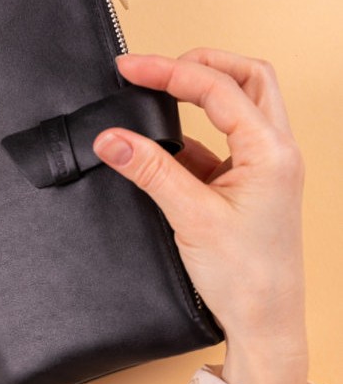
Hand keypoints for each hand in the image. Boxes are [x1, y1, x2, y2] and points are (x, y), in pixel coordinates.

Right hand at [92, 49, 307, 383]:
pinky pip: (222, 142)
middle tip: (161, 66)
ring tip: (162, 91)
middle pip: (248, 79)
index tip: (131, 68)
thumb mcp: (191, 216)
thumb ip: (150, 170)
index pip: (217, 89)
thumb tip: (111, 138)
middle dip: (204, 64)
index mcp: (271, 152)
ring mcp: (262, 166)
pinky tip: (166, 145)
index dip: (169, 72)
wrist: (263, 319)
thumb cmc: (246, 275)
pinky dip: (194, 134)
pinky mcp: (246, 182)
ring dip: (204, 93)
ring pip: (242, 105)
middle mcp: (274, 151)